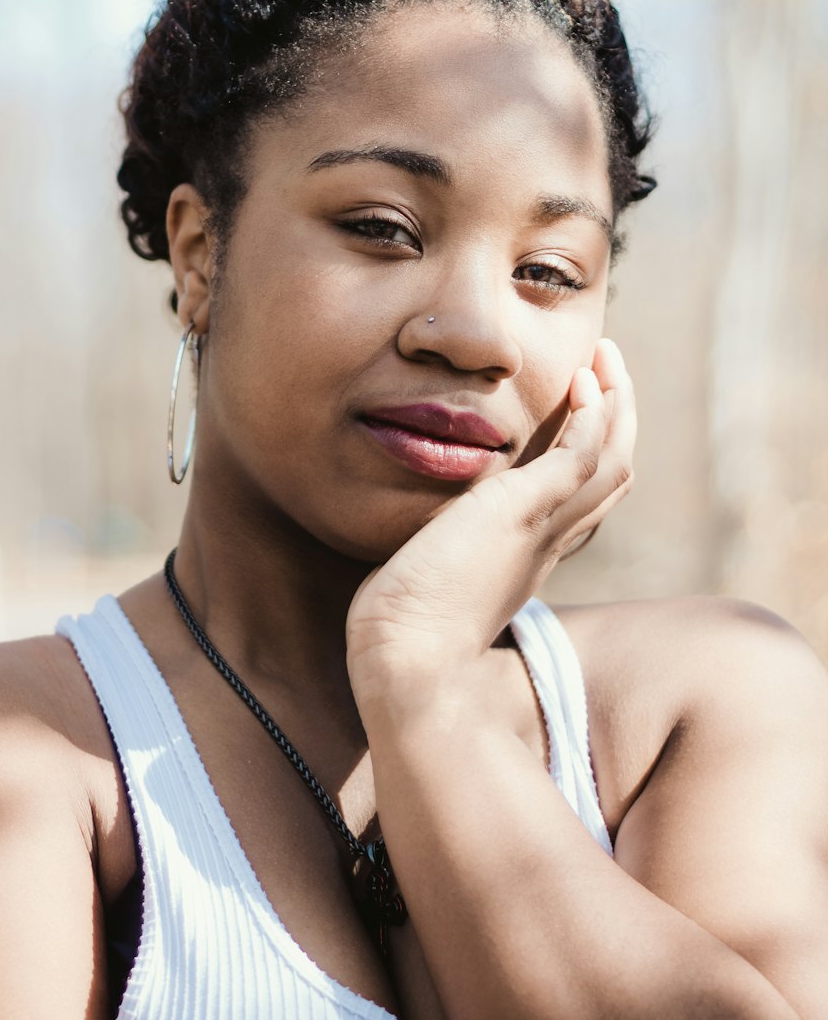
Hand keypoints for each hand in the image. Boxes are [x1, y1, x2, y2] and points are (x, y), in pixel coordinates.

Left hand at [346, 339, 635, 698]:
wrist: (407, 661)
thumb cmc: (401, 632)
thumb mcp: (428, 575)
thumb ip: (437, 548)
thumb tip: (414, 537)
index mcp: (529, 556)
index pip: (580, 498)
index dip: (590, 450)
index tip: (580, 408)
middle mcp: (549, 543)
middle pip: (612, 475)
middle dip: (616, 419)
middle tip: (607, 369)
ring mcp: (544, 528)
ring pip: (613, 461)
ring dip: (617, 405)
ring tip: (605, 358)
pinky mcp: (527, 513)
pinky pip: (585, 457)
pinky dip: (594, 416)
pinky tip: (585, 381)